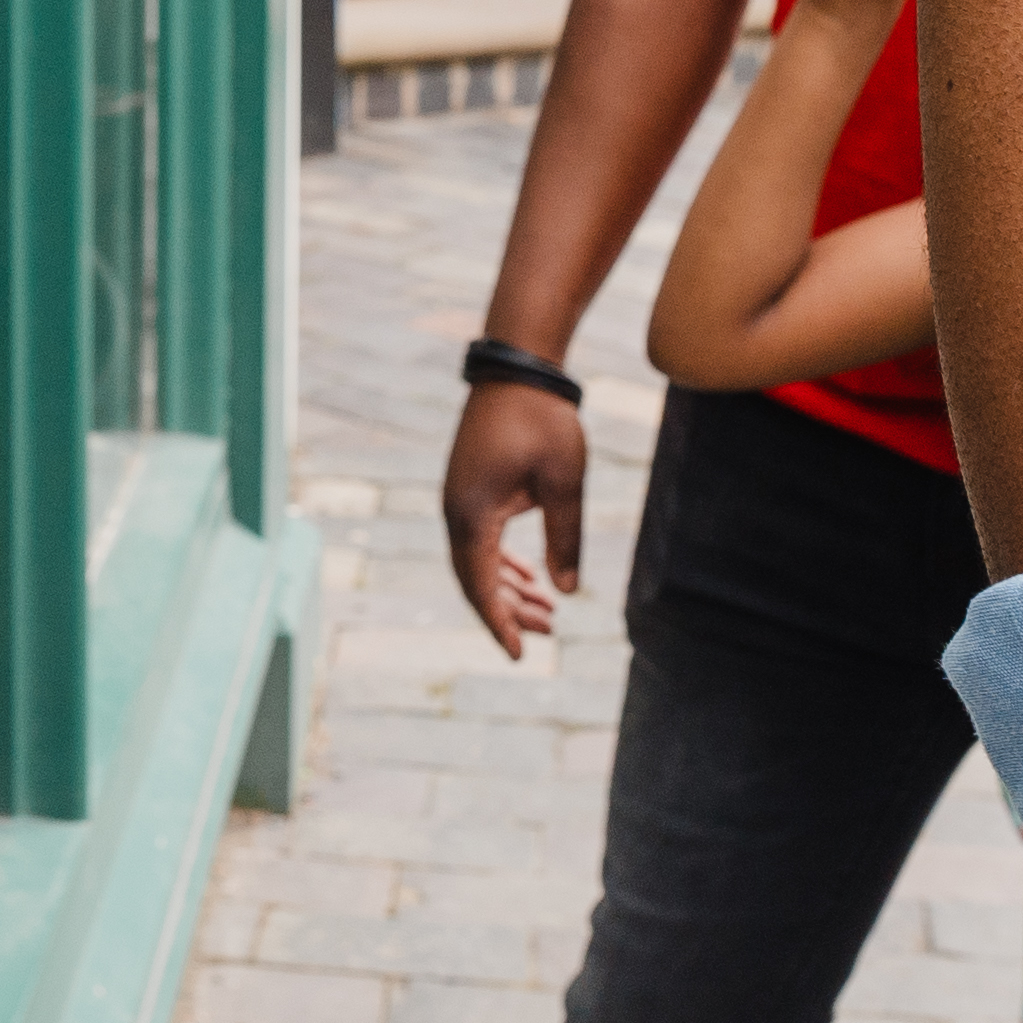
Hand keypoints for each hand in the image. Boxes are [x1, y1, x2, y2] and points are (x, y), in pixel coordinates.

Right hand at [442, 376, 583, 657]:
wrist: (519, 368)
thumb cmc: (543, 421)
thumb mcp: (564, 483)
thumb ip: (565, 539)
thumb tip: (567, 592)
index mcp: (472, 514)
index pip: (480, 584)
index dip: (500, 623)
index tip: (521, 655)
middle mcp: (456, 511)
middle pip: (475, 578)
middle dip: (508, 610)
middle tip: (548, 633)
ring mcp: (459, 499)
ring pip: (477, 561)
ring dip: (507, 588)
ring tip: (546, 612)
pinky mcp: (469, 488)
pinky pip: (480, 539)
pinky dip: (502, 562)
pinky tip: (530, 575)